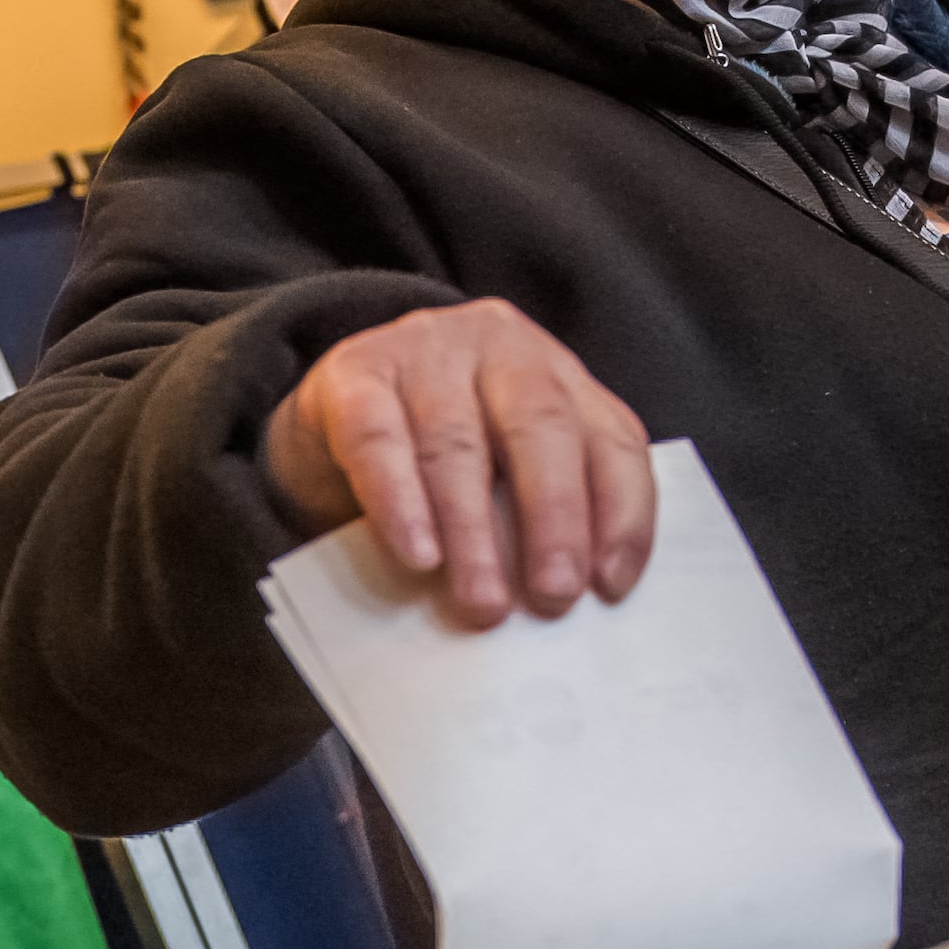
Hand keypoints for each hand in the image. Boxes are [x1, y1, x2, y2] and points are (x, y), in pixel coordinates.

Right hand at [261, 300, 658, 627]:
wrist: (328, 422)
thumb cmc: (434, 463)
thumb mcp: (505, 479)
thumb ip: (538, 519)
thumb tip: (562, 603)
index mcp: (557, 374)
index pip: (611, 438)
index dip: (621, 513)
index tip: (610, 585)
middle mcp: (499, 346)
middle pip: (541, 426)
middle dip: (554, 517)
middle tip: (552, 595)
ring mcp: (423, 350)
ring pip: (457, 441)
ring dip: (474, 532)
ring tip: (482, 601)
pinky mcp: (351, 373)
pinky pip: (379, 441)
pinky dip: (400, 504)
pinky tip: (418, 557)